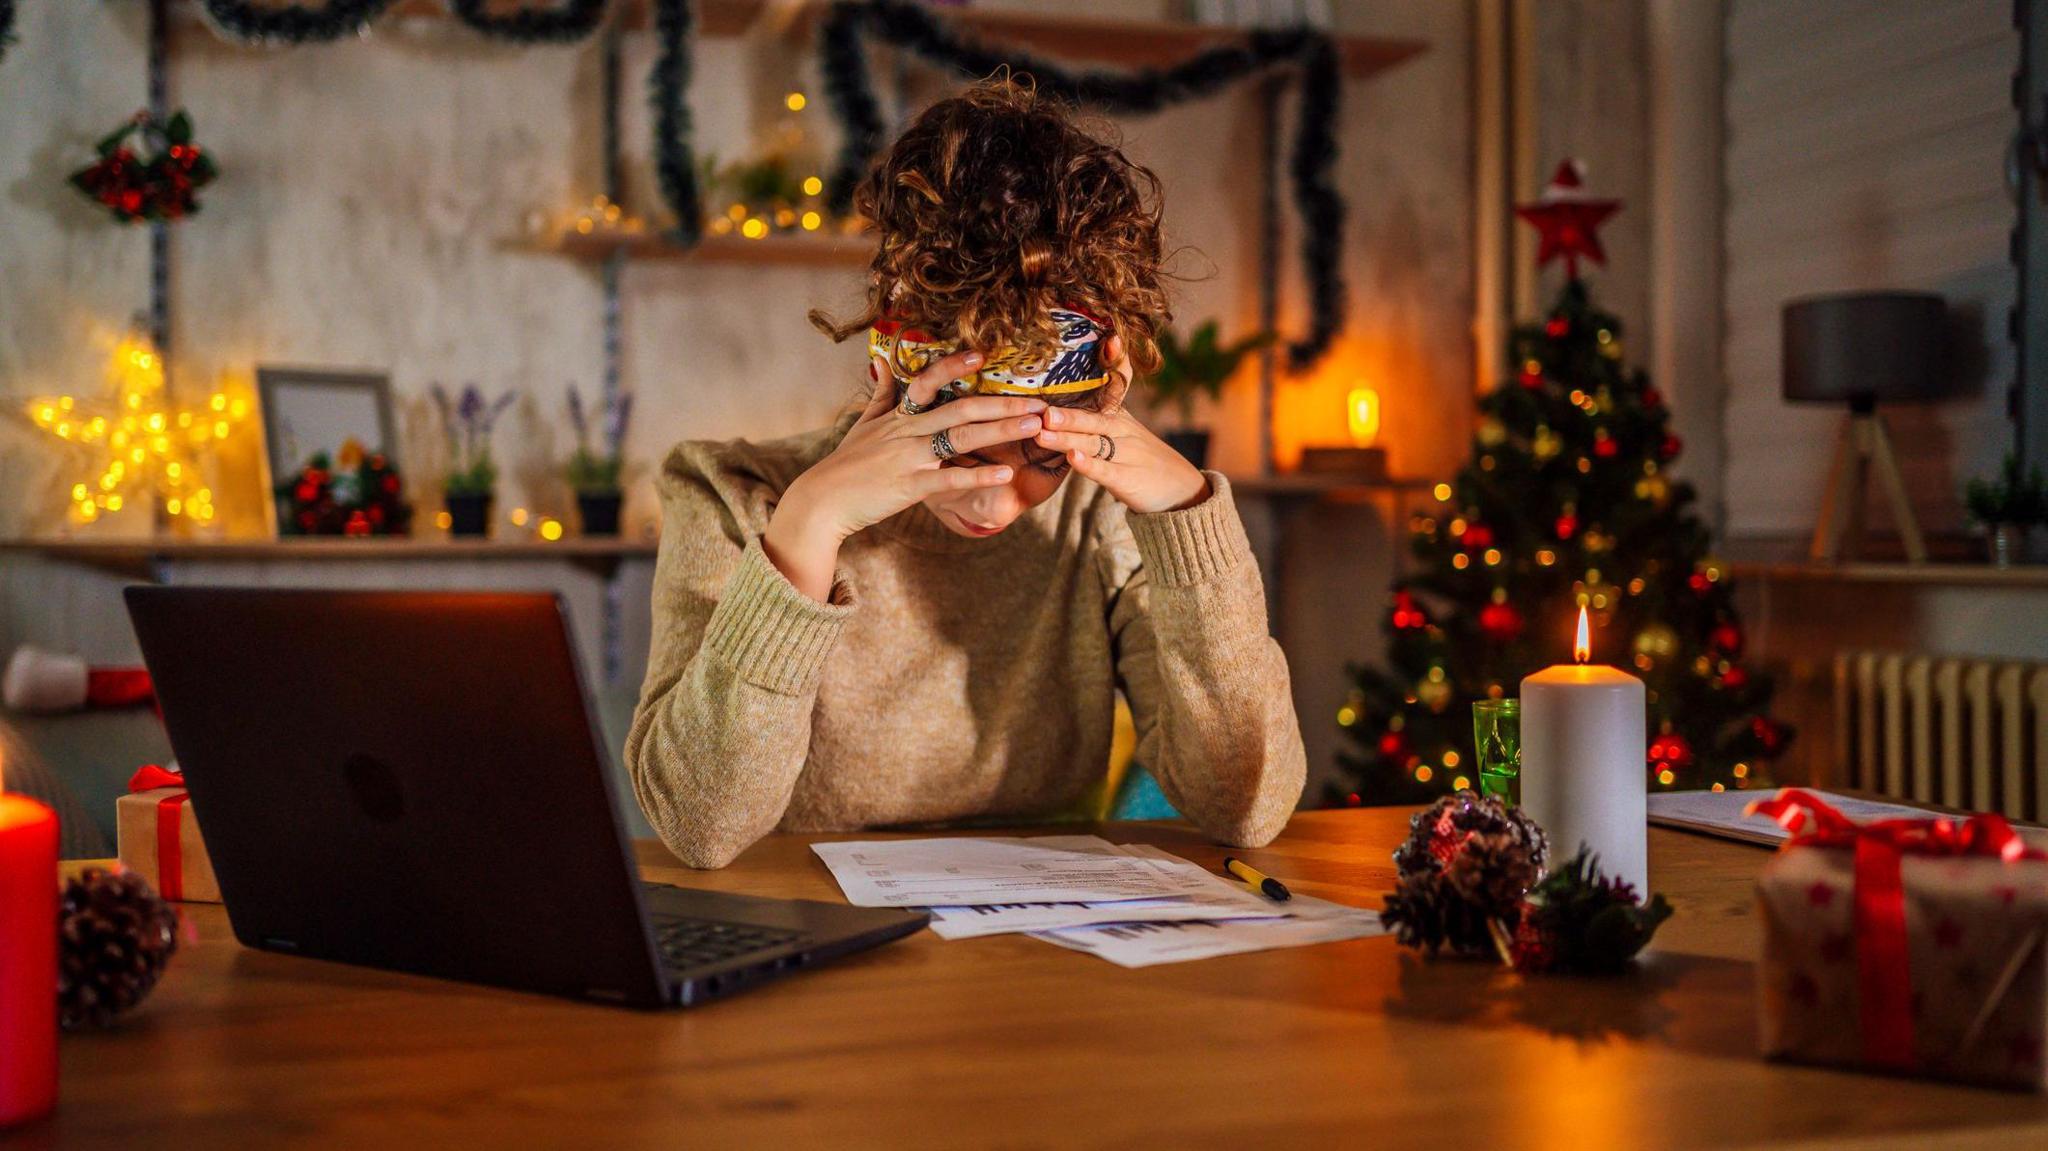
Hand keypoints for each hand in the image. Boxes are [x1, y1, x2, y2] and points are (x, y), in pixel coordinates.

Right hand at [763, 349, 1047, 599]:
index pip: (927, 382)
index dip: (954, 366)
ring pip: (960, 438)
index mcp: (898, 416)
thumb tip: (879, 361)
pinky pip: (950, 479)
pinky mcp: (910, 487)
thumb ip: (880, 394)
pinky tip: (1005, 474)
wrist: (822, 501)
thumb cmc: (846, 465)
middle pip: (959, 409)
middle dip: (1001, 404)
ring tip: (1033, 425)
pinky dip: (978, 475)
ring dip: (1000, 430)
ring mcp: (909, 458)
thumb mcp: (863, 425)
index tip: (983, 356)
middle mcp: (906, 432)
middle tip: (1039, 401)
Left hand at [1032, 340, 1209, 514]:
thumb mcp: (1124, 430)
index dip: (1115, 362)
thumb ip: (1100, 412)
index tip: (1108, 339)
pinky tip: (1073, 459)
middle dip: (1069, 413)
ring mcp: (1126, 454)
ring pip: (1093, 443)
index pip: (1117, 384)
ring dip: (1068, 437)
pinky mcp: (1126, 479)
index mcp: (1120, 416)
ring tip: (1044, 431)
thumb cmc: (1143, 458)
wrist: (1182, 490)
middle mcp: (1123, 430)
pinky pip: (1105, 471)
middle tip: (1043, 408)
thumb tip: (1077, 384)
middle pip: (1095, 418)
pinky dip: (1089, 465)